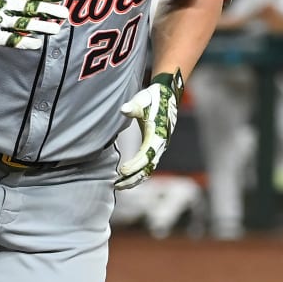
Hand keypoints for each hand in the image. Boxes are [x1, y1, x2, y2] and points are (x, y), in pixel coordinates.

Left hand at [115, 70, 182, 190]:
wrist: (165, 96)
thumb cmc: (151, 98)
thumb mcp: (141, 101)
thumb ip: (133, 107)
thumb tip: (124, 109)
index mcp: (158, 135)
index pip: (146, 155)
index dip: (135, 165)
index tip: (122, 171)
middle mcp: (160, 144)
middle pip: (148, 167)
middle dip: (133, 178)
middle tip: (117, 185)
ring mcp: (159, 147)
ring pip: (148, 169)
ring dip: (135, 178)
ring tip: (119, 185)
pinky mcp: (156, 148)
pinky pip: (148, 165)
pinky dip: (139, 173)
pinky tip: (127, 178)